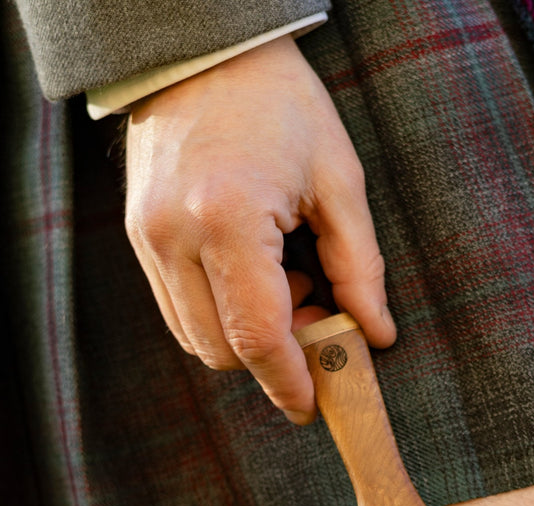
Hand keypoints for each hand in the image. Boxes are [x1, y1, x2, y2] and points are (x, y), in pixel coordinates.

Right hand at [125, 35, 395, 423]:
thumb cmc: (282, 106)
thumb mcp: (339, 181)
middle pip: (222, 350)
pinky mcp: (138, 237)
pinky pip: (177, 311)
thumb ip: (359, 268)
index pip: (257, 336)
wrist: (206, 53)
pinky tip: (255, 277)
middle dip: (273, 360)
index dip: (289, 382)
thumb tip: (376, 335)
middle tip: (318, 321)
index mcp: (230, 219)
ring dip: (245, 341)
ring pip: (195, 339)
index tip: (314, 405)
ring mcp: (149, 239)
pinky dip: (219, 317)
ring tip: (288, 289)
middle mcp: (176, 236)